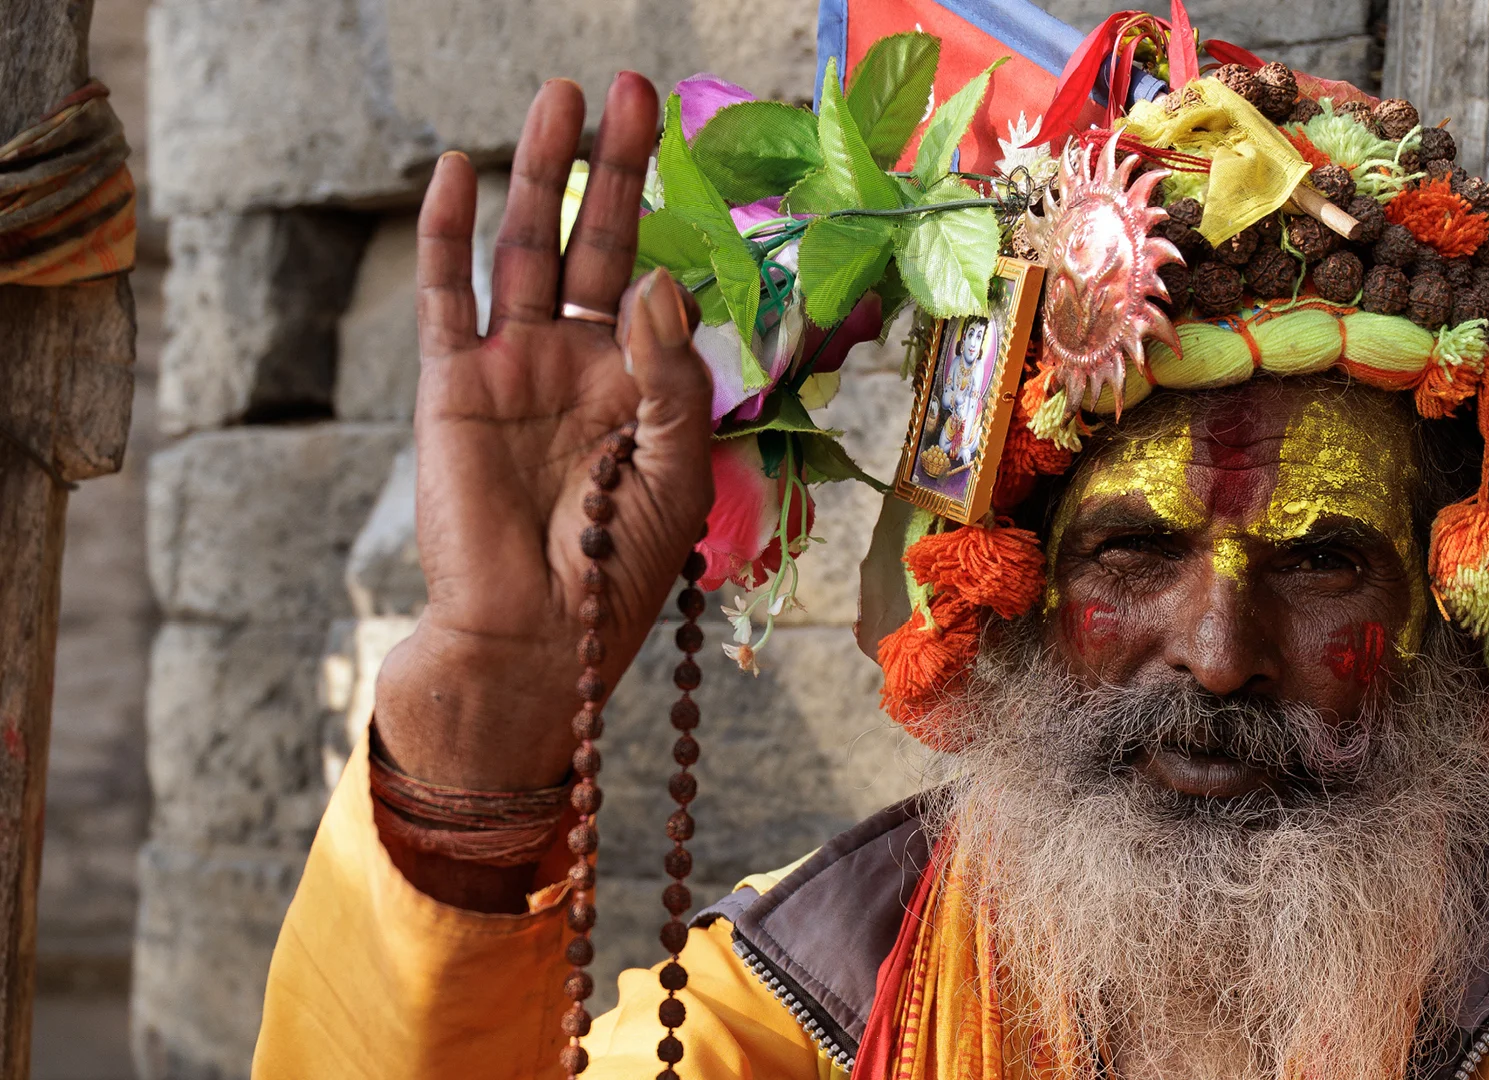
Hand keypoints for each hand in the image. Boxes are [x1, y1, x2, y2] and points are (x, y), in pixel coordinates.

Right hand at [374, 75, 712, 803]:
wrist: (533, 637)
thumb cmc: (618, 568)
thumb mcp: (675, 469)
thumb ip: (671, 374)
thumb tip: (657, 279)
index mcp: (638, 382)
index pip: (655, 279)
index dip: (672, 222)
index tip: (693, 149)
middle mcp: (576, 361)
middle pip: (594, 239)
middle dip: (612, 165)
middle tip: (630, 87)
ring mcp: (512, 365)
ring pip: (525, 246)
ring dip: (539, 171)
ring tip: (559, 97)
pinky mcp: (453, 383)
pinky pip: (447, 294)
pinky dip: (446, 232)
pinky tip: (454, 169)